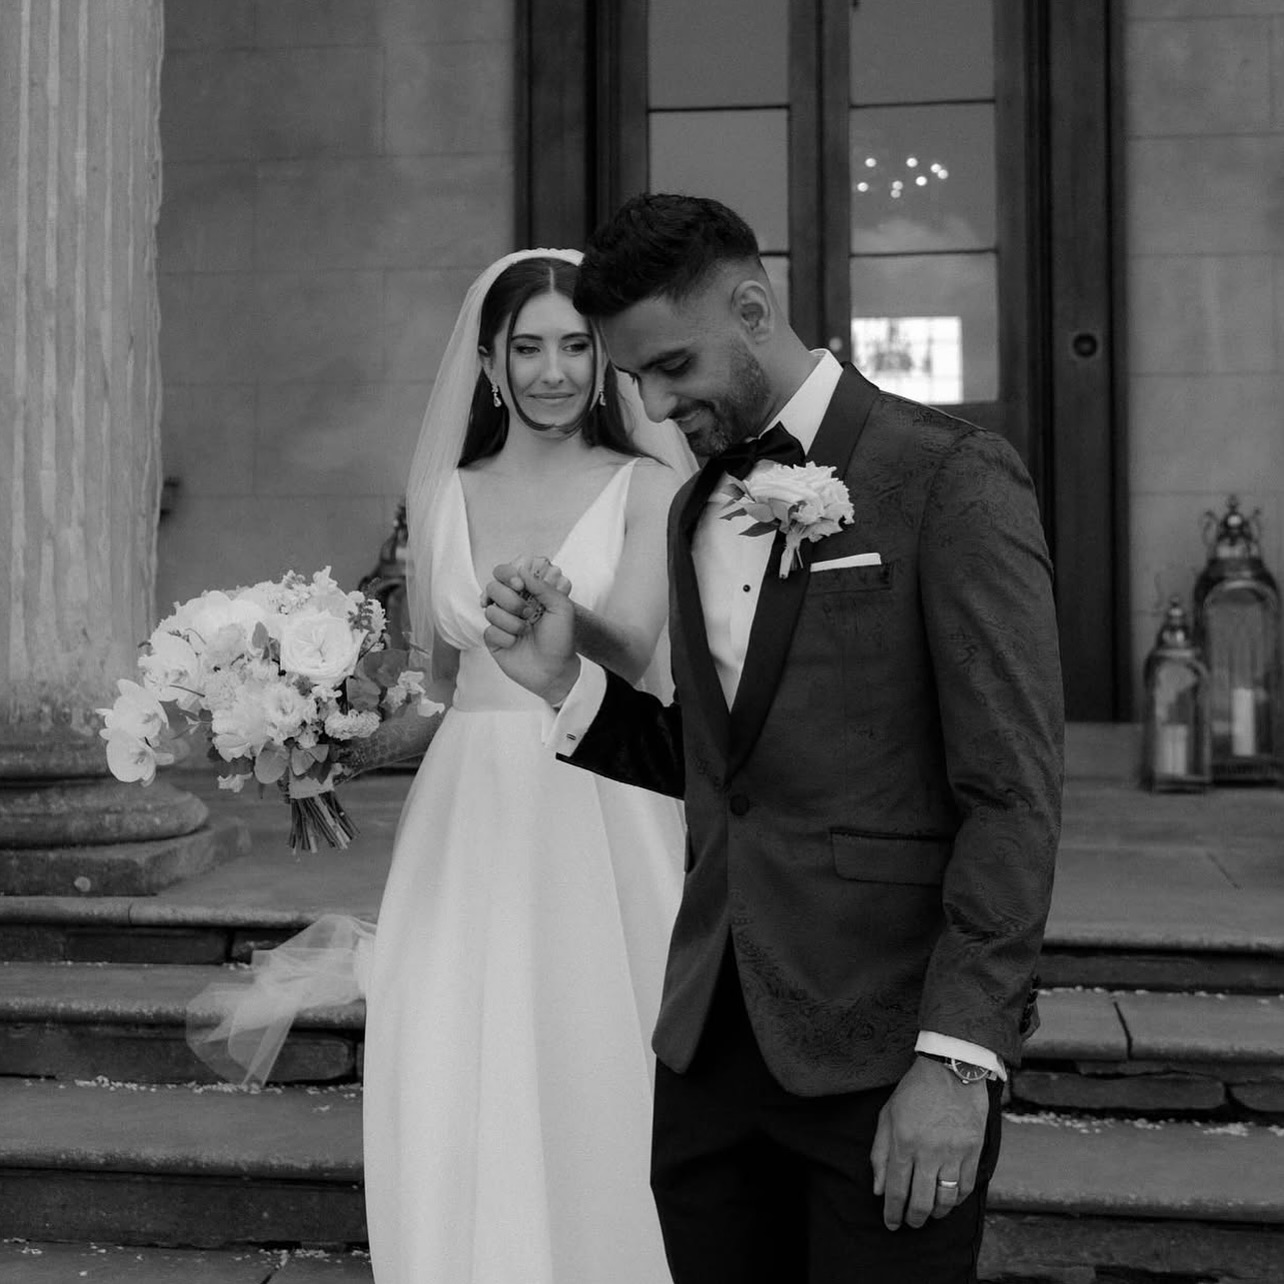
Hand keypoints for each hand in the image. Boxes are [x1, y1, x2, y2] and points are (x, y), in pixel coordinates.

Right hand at [482, 559, 579, 704]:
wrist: (555, 669)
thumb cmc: (560, 639)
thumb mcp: (561, 608)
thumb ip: (543, 586)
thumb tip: (521, 570)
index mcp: (526, 593)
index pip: (505, 573)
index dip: (507, 574)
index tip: (519, 584)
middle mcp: (510, 605)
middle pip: (492, 588)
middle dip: (511, 601)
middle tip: (529, 613)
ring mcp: (500, 622)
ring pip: (490, 611)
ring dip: (512, 623)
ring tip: (525, 632)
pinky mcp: (493, 640)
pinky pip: (489, 631)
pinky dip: (506, 638)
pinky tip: (516, 644)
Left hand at [870, 1056, 989, 1230]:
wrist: (951, 1070)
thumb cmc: (915, 1091)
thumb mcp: (888, 1115)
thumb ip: (880, 1153)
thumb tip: (879, 1189)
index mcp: (904, 1142)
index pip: (896, 1190)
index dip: (892, 1212)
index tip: (891, 1223)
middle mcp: (929, 1152)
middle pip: (921, 1201)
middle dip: (914, 1219)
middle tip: (910, 1223)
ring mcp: (954, 1153)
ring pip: (946, 1200)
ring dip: (936, 1213)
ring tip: (930, 1214)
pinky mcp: (973, 1151)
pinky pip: (966, 1187)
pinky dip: (957, 1200)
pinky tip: (949, 1200)